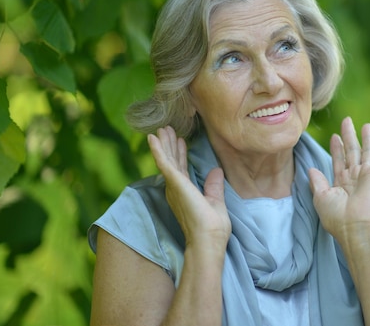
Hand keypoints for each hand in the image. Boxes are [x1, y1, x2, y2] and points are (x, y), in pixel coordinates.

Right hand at [148, 127, 230, 251]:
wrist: (208, 240)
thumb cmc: (213, 228)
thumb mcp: (216, 202)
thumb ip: (214, 186)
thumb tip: (216, 171)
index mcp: (186, 192)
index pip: (182, 169)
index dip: (180, 154)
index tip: (181, 140)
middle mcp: (177, 188)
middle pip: (172, 161)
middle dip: (170, 145)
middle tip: (167, 129)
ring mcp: (174, 185)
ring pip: (167, 159)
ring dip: (164, 143)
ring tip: (162, 128)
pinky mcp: (175, 183)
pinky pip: (164, 163)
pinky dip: (158, 149)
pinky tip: (153, 138)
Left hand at [308, 117, 369, 244]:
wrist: (354, 226)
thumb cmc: (336, 216)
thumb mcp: (321, 198)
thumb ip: (317, 182)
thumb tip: (311, 169)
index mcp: (341, 183)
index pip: (339, 161)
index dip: (337, 149)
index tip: (335, 137)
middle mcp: (355, 177)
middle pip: (352, 152)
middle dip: (349, 136)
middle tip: (347, 121)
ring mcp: (367, 175)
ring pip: (367, 151)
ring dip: (367, 138)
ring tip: (366, 125)